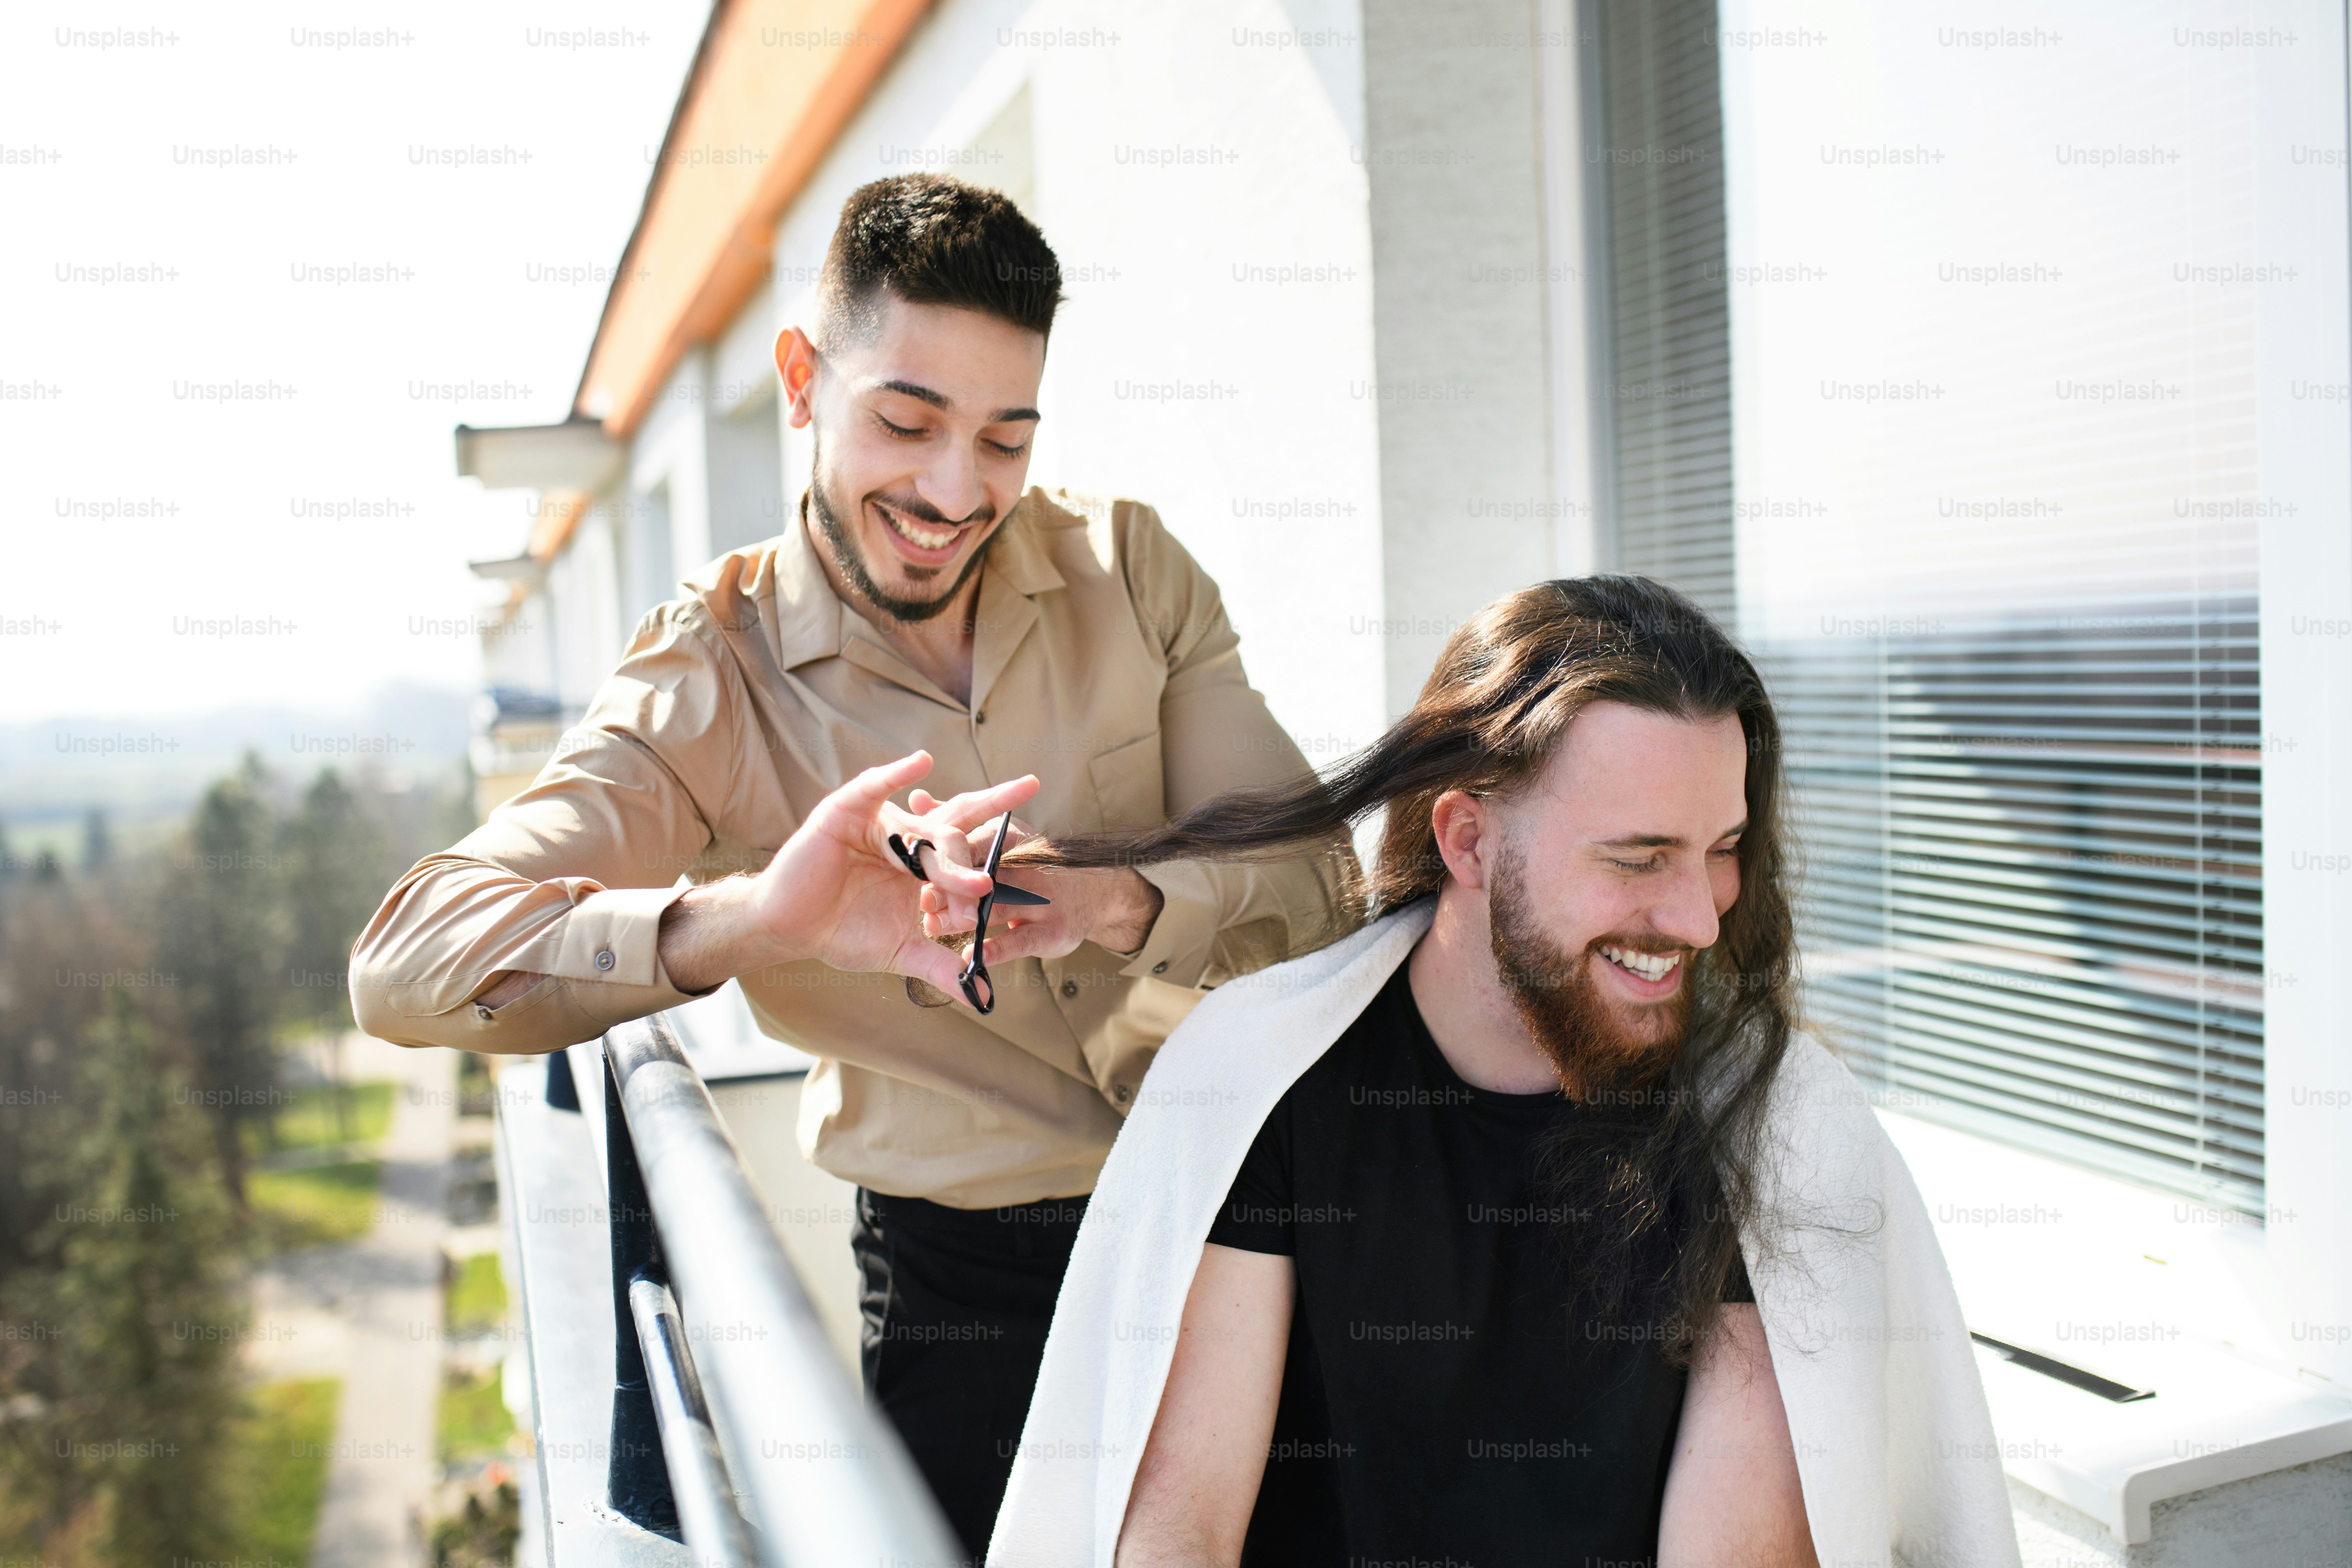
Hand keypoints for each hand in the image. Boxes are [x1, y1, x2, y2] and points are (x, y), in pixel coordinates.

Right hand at [660, 753, 1039, 997]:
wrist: (791, 927)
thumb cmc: (843, 933)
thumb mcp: (901, 952)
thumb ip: (942, 967)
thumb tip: (982, 997)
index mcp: (925, 867)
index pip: (970, 857)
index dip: (995, 866)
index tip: (1025, 875)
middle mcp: (909, 839)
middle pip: (959, 827)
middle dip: (990, 826)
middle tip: (1020, 817)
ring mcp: (880, 822)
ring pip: (924, 824)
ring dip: (948, 842)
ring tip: (970, 856)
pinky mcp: (848, 811)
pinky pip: (875, 787)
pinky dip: (896, 775)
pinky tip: (922, 764)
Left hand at [911, 802, 1165, 966]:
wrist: (1092, 894)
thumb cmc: (1033, 866)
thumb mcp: (999, 837)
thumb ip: (957, 822)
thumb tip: (917, 797)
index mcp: (1008, 840)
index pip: (969, 843)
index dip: (939, 855)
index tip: (909, 863)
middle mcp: (1026, 866)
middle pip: (980, 875)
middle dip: (948, 887)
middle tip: (921, 902)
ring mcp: (1042, 899)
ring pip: (997, 907)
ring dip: (964, 918)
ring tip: (934, 928)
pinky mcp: (1053, 931)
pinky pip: (1020, 941)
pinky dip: (995, 949)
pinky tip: (972, 957)